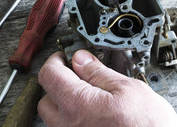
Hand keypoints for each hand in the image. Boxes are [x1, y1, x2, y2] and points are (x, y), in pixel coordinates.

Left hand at [38, 50, 176, 126]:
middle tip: (78, 75)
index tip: (65, 57)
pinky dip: (74, 118)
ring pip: (55, 116)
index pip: (49, 75)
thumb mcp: (129, 90)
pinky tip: (94, 114)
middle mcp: (68, 125)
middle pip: (47, 97)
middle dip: (59, 82)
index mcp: (77, 105)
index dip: (56, 60)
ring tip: (90, 96)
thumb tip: (81, 59)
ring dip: (65, 102)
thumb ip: (99, 73)